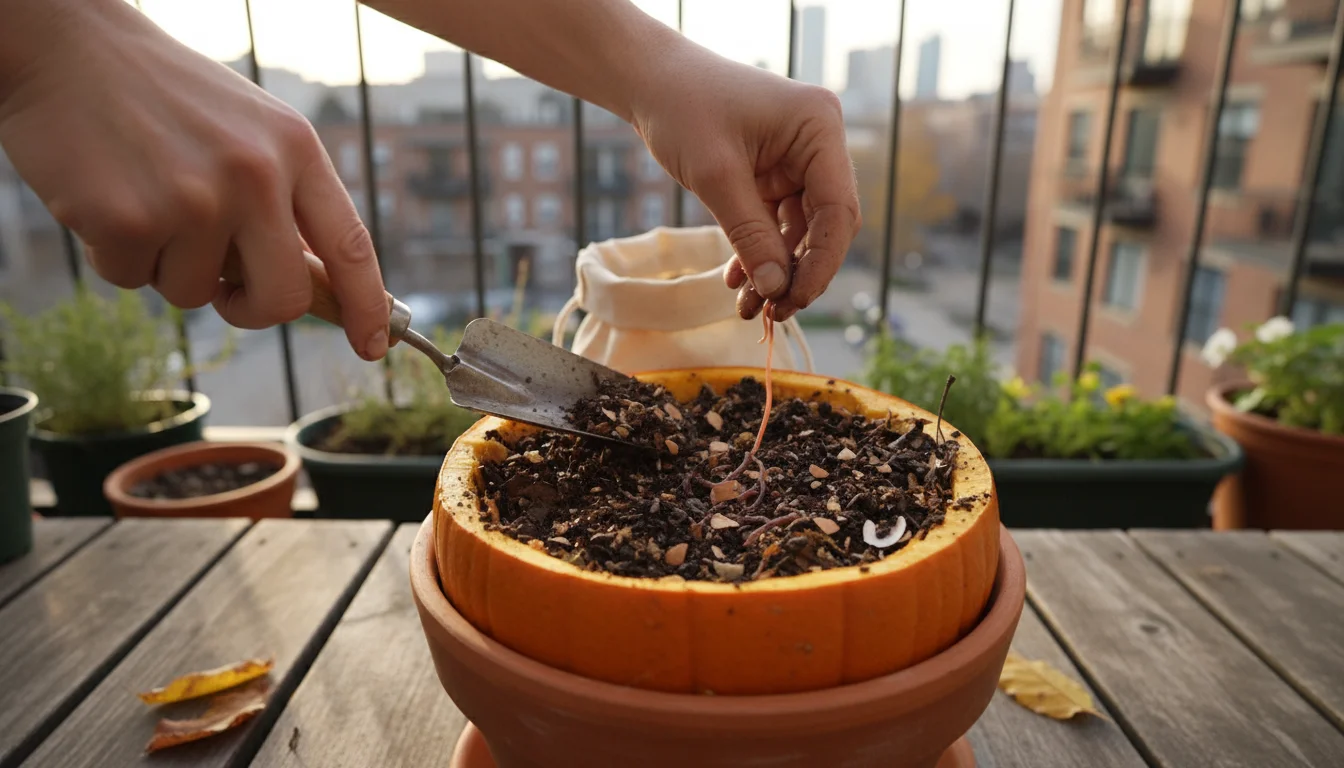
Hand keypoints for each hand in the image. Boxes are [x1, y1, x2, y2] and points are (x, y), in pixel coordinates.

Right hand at [0, 0, 391, 359]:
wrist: (67, 46)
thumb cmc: (165, 97)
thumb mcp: (251, 131)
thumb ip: (285, 202)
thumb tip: (314, 288)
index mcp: (295, 149)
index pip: (351, 246)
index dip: (366, 306)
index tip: (373, 345)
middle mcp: (256, 175)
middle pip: (283, 298)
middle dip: (253, 309)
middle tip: (224, 288)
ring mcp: (193, 198)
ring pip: (196, 294)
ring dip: (167, 265)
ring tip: (146, 197)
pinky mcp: (129, 219)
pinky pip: (133, 279)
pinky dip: (116, 254)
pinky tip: (106, 195)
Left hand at [631, 44, 860, 321]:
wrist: (649, 81)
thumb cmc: (681, 108)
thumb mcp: (716, 176)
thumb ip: (750, 234)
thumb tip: (776, 290)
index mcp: (819, 127)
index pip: (837, 208)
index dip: (822, 262)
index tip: (795, 300)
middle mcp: (818, 142)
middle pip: (826, 224)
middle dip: (798, 271)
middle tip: (774, 313)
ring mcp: (798, 159)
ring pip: (800, 231)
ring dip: (775, 270)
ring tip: (748, 307)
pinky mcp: (776, 174)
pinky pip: (776, 224)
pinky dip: (759, 253)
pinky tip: (737, 280)